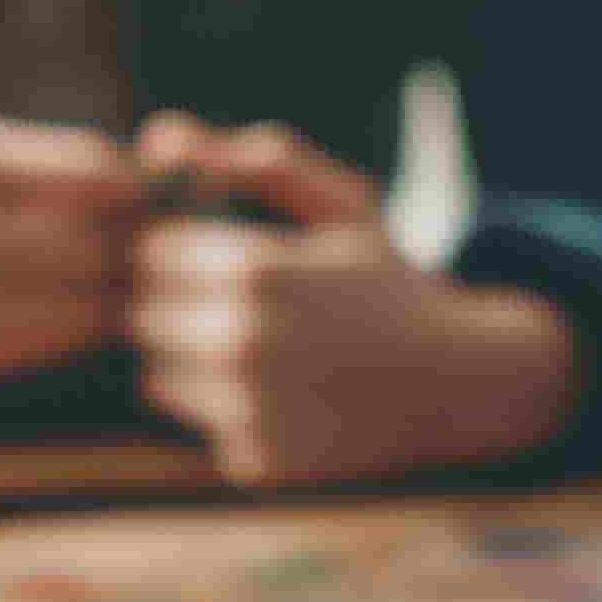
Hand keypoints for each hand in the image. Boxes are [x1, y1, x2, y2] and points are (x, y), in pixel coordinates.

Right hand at [0, 118, 140, 393]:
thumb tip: (156, 188)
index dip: (138, 197)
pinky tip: (73, 324)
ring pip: (70, 315)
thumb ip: (57, 166)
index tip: (151, 205)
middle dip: (131, 258)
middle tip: (155, 262)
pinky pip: (33, 356)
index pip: (92, 179)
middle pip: (87, 254)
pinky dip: (67, 341)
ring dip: (109, 306)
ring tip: (120, 293)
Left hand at [127, 117, 582, 484]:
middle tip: (232, 305)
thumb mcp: (343, 202)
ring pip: (157, 378)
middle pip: (140, 318)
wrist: (461, 381)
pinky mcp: (257, 462)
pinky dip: (226, 412)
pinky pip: (200, 426)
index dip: (175, 251)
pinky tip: (279, 396)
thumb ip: (258, 160)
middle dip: (172, 305)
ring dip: (187, 362)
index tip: (212, 257)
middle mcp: (241, 344)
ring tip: (254, 349)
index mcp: (254, 271)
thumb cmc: (392, 281)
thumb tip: (160, 139)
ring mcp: (247, 410)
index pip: (147, 255)